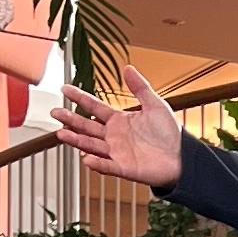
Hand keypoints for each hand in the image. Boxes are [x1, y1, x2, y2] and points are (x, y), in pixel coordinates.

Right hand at [53, 76, 181, 189]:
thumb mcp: (155, 105)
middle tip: (55, 112)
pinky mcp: (124, 168)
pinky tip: (86, 159)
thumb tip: (128, 68)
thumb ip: (140, 88)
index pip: (94, 107)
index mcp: (119, 120)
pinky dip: (97, 163)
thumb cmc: (169, 133)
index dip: (79, 98)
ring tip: (61, 133)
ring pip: (92, 145)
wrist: (182, 157)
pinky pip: (107, 166)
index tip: (64, 88)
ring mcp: (117, 152)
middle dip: (70, 119)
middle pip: (87, 126)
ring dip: (77, 140)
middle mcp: (113, 136)